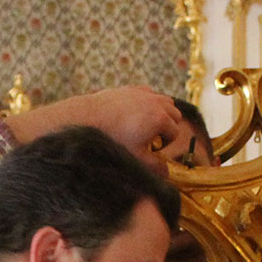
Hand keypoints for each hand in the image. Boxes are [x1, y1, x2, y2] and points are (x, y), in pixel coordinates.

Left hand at [7, 86, 190, 172]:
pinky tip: (135, 114)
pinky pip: (148, 93)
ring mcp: (143, 93)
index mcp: (161, 119)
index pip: (176, 133)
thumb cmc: (113, 141)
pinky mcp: (130, 88)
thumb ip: (156, 168)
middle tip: (153, 140)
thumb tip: (167, 173)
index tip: (155, 151)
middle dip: (168, 127)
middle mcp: (156, 102)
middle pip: (175, 114)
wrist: (86, 118)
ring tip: (146, 127)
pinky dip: (148, 103)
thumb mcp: (137, 160)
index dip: (167, 145)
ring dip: (162, 113)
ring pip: (164, 101)